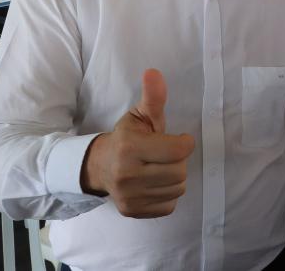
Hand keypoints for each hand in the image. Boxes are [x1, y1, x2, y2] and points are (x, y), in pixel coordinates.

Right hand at [81, 69, 194, 217]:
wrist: (99, 166)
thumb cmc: (126, 138)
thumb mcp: (140, 115)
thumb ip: (153, 97)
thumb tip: (153, 72)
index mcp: (130, 148)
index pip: (179, 150)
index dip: (185, 142)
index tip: (178, 139)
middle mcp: (127, 175)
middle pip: (180, 172)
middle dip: (178, 161)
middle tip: (164, 155)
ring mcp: (129, 197)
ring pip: (177, 189)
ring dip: (174, 177)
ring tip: (159, 168)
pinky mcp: (132, 211)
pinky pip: (169, 205)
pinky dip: (167, 194)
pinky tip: (154, 183)